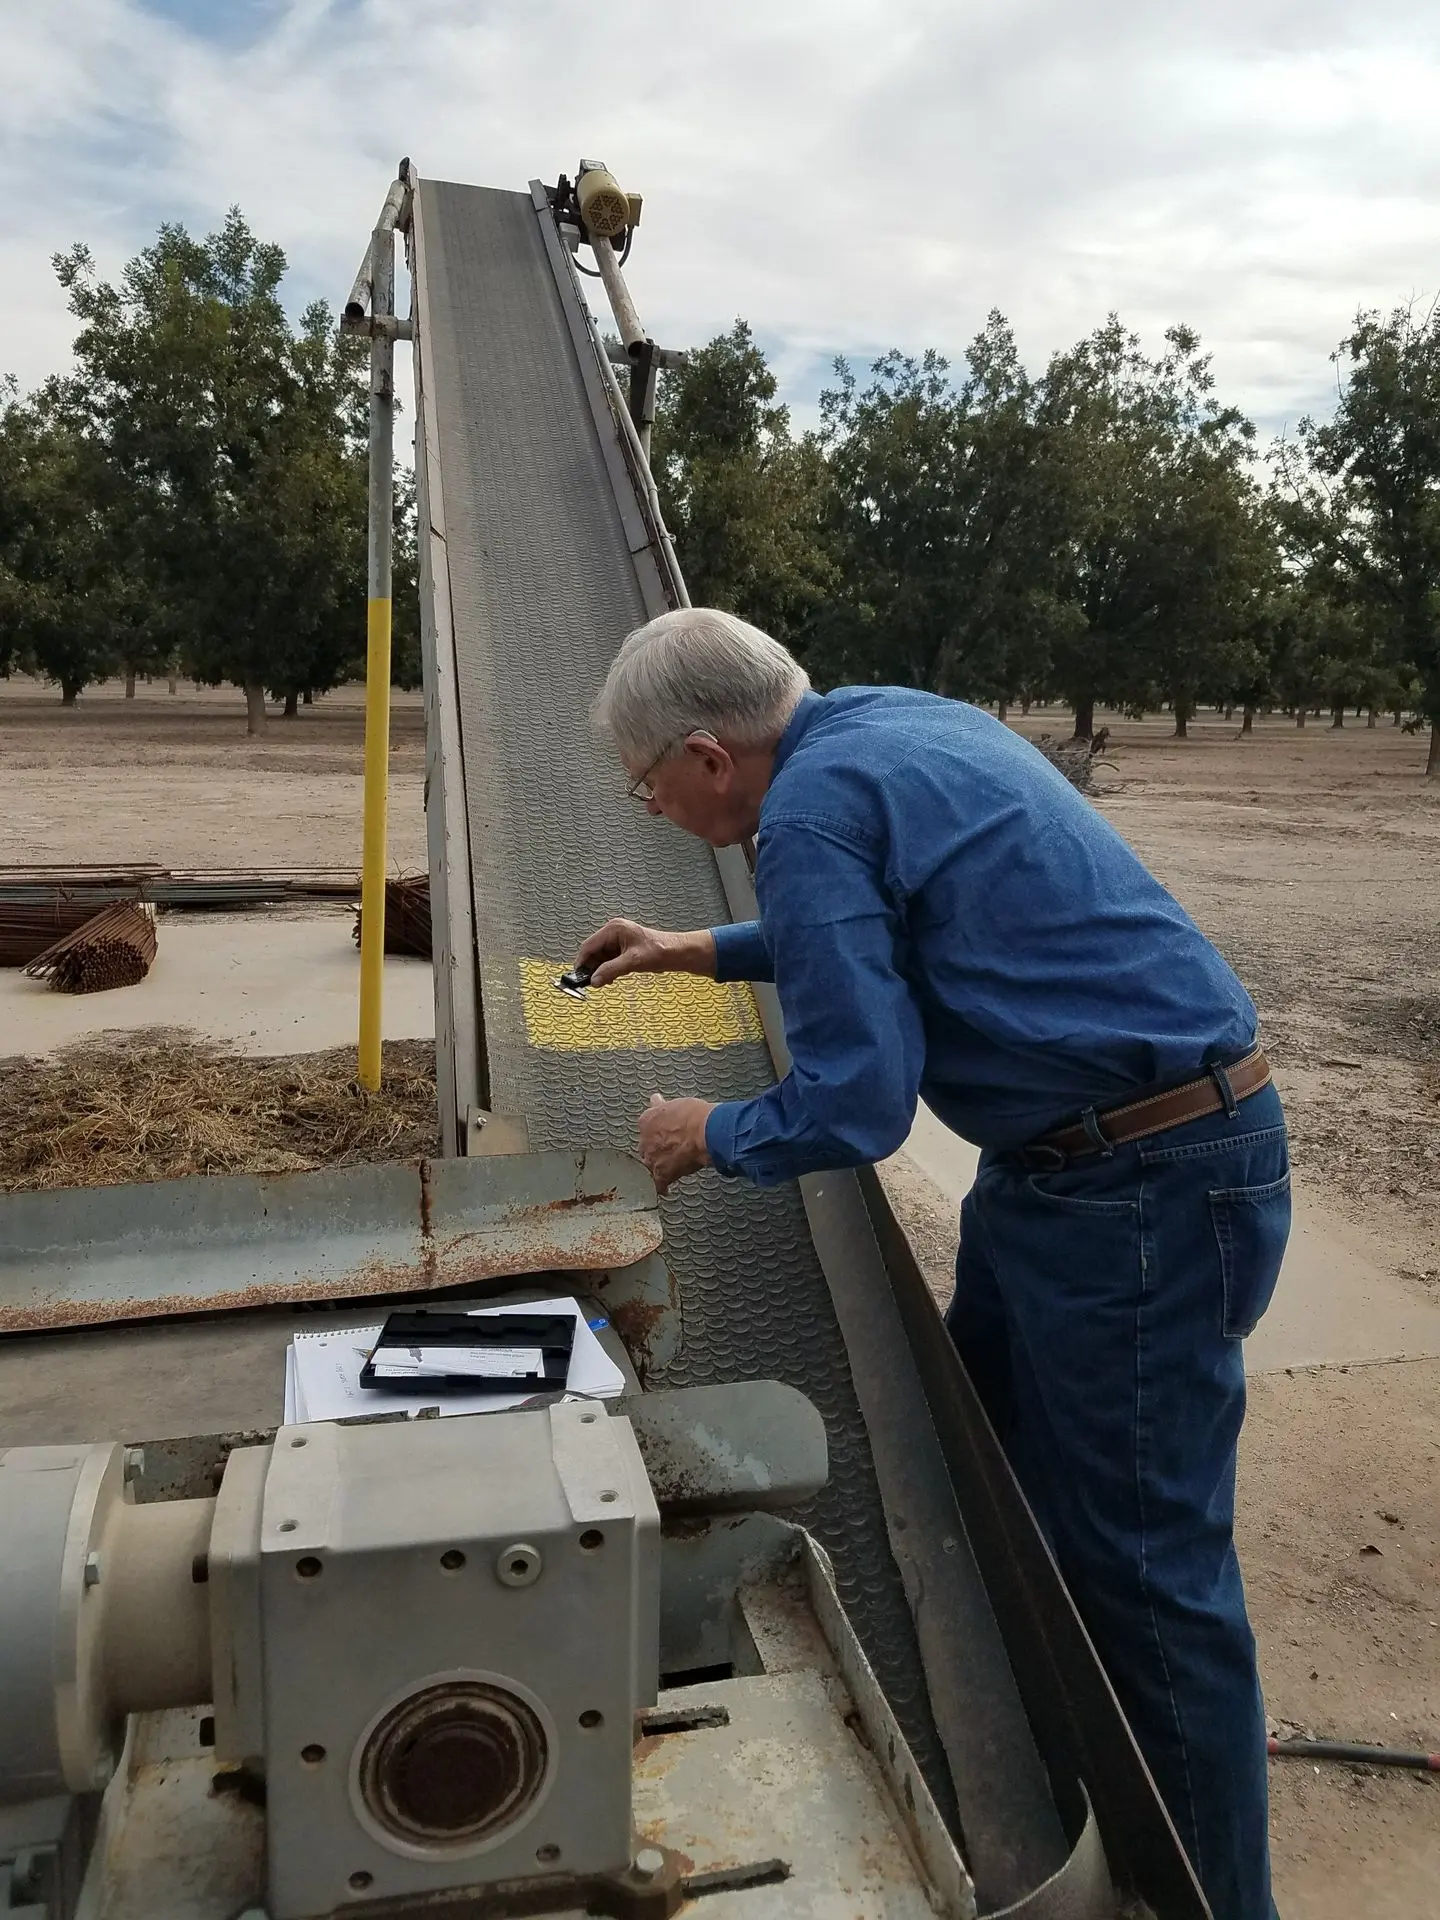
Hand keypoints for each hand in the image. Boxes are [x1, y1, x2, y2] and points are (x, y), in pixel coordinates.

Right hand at [575, 919, 715, 988]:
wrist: (676, 953)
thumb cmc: (659, 950)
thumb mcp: (632, 962)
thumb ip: (611, 970)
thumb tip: (594, 980)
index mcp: (614, 929)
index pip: (589, 945)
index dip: (582, 961)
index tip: (577, 976)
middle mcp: (613, 932)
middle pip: (593, 952)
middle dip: (592, 967)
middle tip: (592, 983)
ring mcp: (618, 941)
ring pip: (601, 958)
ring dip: (601, 970)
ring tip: (605, 981)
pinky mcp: (623, 950)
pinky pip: (609, 961)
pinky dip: (608, 970)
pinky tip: (612, 978)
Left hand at [637, 1093, 713, 1194]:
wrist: (705, 1133)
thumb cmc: (694, 1116)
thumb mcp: (676, 1103)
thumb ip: (662, 1106)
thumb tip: (655, 1099)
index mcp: (646, 1121)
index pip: (645, 1126)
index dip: (655, 1130)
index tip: (661, 1131)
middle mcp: (644, 1141)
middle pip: (645, 1147)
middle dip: (654, 1149)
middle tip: (667, 1149)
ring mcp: (652, 1159)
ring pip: (648, 1165)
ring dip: (655, 1167)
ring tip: (665, 1168)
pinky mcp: (662, 1174)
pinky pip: (658, 1185)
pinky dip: (661, 1187)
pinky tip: (664, 1190)